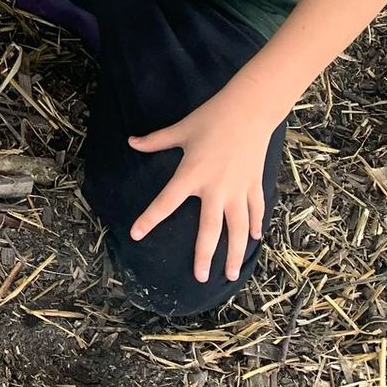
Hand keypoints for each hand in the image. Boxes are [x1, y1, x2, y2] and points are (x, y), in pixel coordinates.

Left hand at [126, 96, 275, 283]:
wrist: (250, 109)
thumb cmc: (212, 117)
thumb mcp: (181, 129)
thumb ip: (156, 140)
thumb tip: (131, 142)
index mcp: (192, 175)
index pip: (166, 202)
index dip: (149, 219)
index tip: (136, 235)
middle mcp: (216, 188)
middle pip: (209, 230)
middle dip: (204, 256)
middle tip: (200, 277)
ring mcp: (238, 189)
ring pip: (238, 230)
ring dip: (236, 253)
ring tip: (232, 275)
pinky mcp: (254, 185)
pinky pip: (255, 211)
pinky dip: (254, 225)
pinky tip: (253, 239)